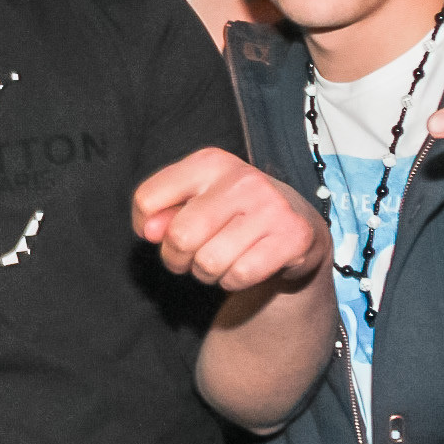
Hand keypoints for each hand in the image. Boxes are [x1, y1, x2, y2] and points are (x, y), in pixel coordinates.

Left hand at [134, 148, 328, 289]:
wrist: (297, 222)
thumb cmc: (232, 212)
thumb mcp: (194, 200)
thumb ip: (162, 212)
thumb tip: (149, 232)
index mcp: (210, 162)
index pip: (147, 198)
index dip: (145, 226)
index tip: (160, 233)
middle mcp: (242, 179)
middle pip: (179, 236)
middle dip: (176, 258)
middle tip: (189, 258)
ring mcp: (272, 206)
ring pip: (209, 261)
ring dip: (205, 273)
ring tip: (219, 261)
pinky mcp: (293, 236)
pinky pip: (239, 275)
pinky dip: (232, 281)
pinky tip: (242, 267)